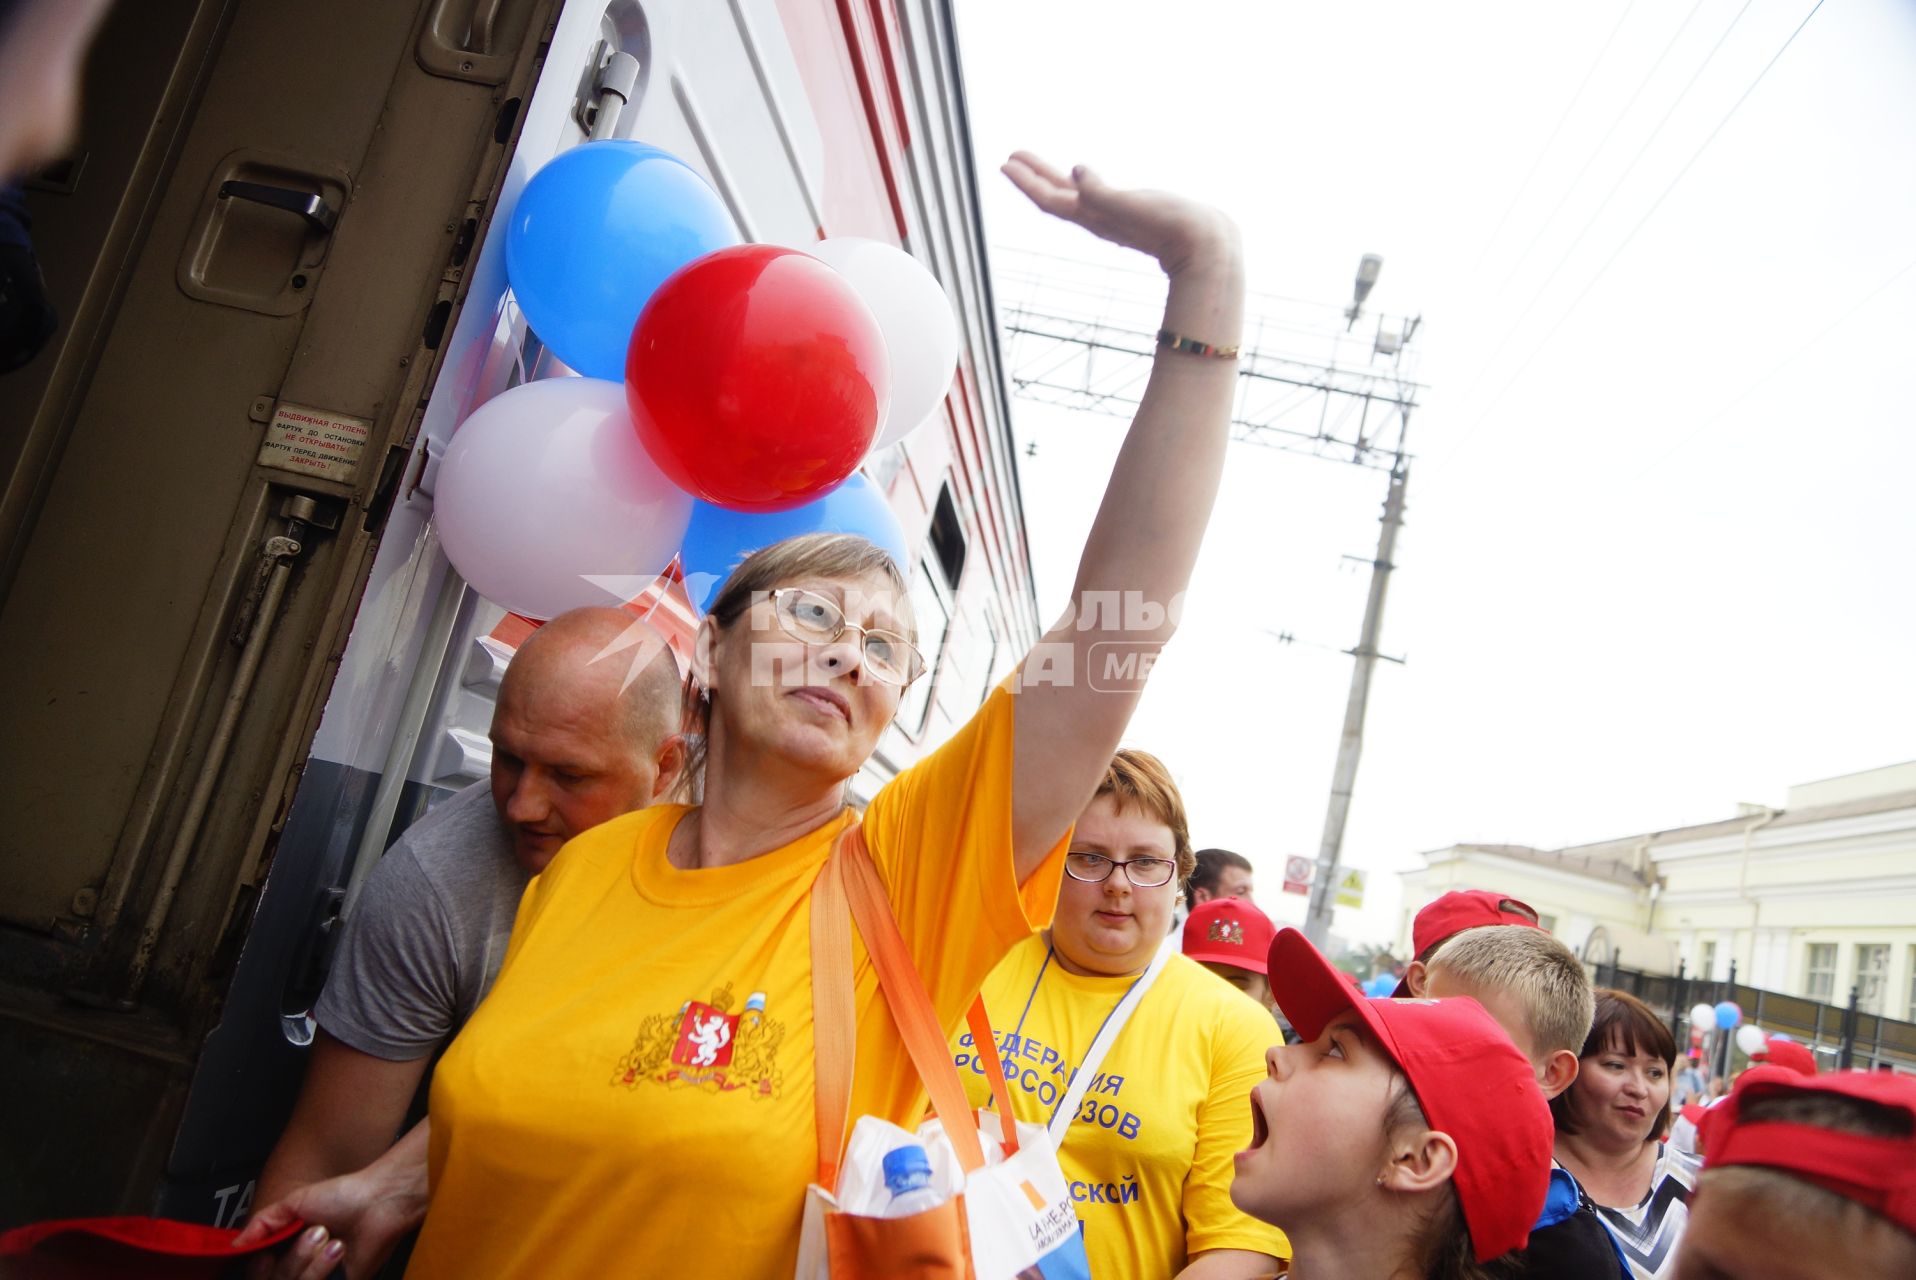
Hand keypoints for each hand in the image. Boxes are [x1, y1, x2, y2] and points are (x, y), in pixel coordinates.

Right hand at [234, 1161, 424, 1279]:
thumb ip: (262, 1225)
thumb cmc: (343, 1197)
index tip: (268, 1254)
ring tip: (334, 1240)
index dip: (259, 1268)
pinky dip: (323, 1271)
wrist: (379, 1202)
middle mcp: (300, 1268)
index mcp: (285, 1250)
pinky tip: (340, 1251)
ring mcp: (319, 1279)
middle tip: (317, 1232)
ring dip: (313, 1264)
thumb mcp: (294, 1204)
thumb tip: (235, 1245)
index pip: (258, 1275)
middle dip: (295, 1258)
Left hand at [1002, 152, 1237, 275]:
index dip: (1026, 182)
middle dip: (1032, 176)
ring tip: (1033, 162)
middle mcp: (1099, 218)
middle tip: (1012, 156)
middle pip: (1054, 196)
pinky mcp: (1131, 212)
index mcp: (1095, 217)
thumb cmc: (1173, 227)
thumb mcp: (1134, 206)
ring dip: (1050, 177)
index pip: (1050, 199)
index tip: (1006, 162)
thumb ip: (1102, 192)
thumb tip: (1076, 171)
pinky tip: (1081, 174)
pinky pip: (1094, 194)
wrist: (1207, 247)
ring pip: (1072, 195)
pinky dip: (1079, 182)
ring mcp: (1114, 217)